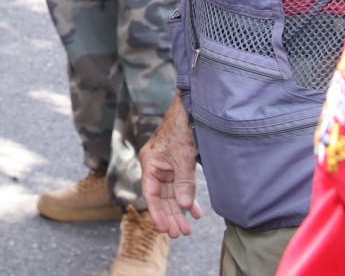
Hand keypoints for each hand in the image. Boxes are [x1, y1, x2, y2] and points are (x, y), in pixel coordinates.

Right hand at [140, 94, 202, 237]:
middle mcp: (155, 167)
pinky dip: (188, 198)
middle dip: (170, 215)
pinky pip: (180, 186)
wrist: (191, 110)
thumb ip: (184, 183)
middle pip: (161, 197)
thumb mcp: (184, 159)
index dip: (157, 213)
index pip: (151, 194)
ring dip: (179, 210)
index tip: (165, 229)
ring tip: (188, 228)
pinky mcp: (177, 165)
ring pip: (171, 194)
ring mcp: (166, 166)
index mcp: (149, 163)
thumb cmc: (182, 129)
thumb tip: (184, 207)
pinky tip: (195, 212)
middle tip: (180, 234)